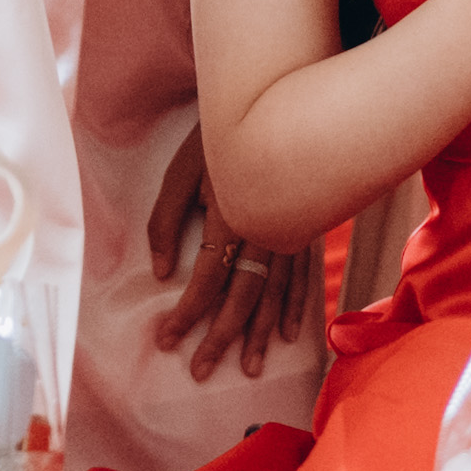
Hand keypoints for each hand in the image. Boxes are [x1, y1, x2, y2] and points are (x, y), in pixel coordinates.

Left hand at [147, 117, 323, 381]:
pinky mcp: (308, 228)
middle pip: (243, 296)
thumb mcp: (180, 171)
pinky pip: (305, 276)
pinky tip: (291, 334)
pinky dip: (297, 307)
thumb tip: (162, 272)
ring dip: (262, 333)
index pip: (206, 278)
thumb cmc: (217, 137)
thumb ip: (165, 222)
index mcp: (230, 213)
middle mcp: (266, 228)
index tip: (166, 341)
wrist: (274, 99)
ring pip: (278, 293)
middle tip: (202, 371)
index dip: (186, 314)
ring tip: (250, 367)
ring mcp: (293, 230)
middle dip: (221, 337)